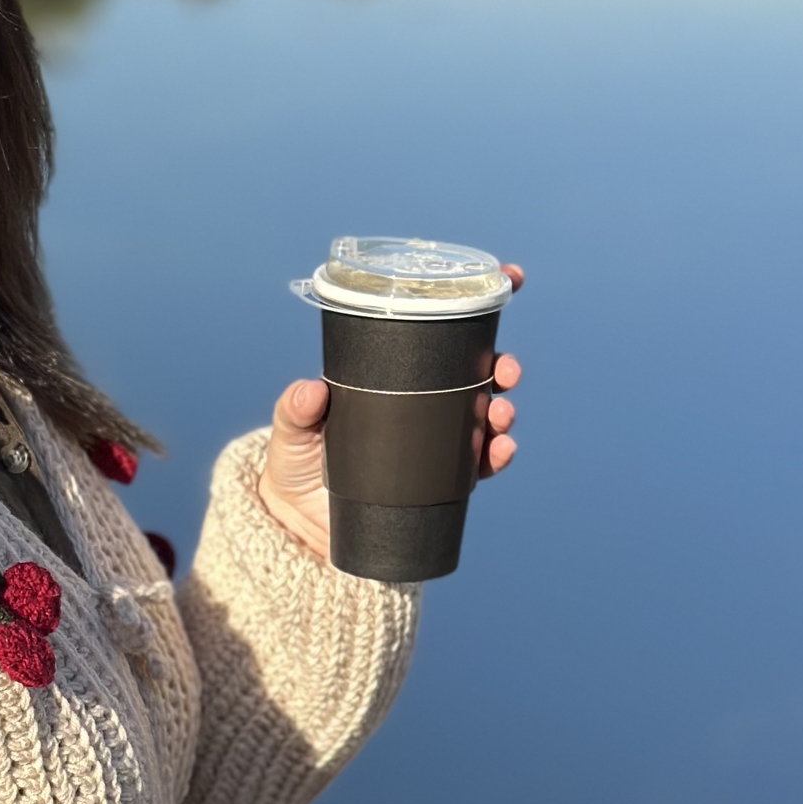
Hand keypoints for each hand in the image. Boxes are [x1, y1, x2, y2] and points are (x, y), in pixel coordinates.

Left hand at [259, 263, 524, 560]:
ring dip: (503, 413)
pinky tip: (500, 451)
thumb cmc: (297, 466)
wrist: (302, 524)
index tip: (512, 278)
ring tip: (499, 416)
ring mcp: (436, 443)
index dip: (479, 305)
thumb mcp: (291, 432)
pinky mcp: (441, 481)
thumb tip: (311, 390)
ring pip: (486, 418)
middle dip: (502, 368)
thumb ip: (295, 410)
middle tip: (504, 371)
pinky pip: (479, 466)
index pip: (442, 337)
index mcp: (397, 379)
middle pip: (477, 376)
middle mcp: (424, 406)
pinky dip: (497, 456)